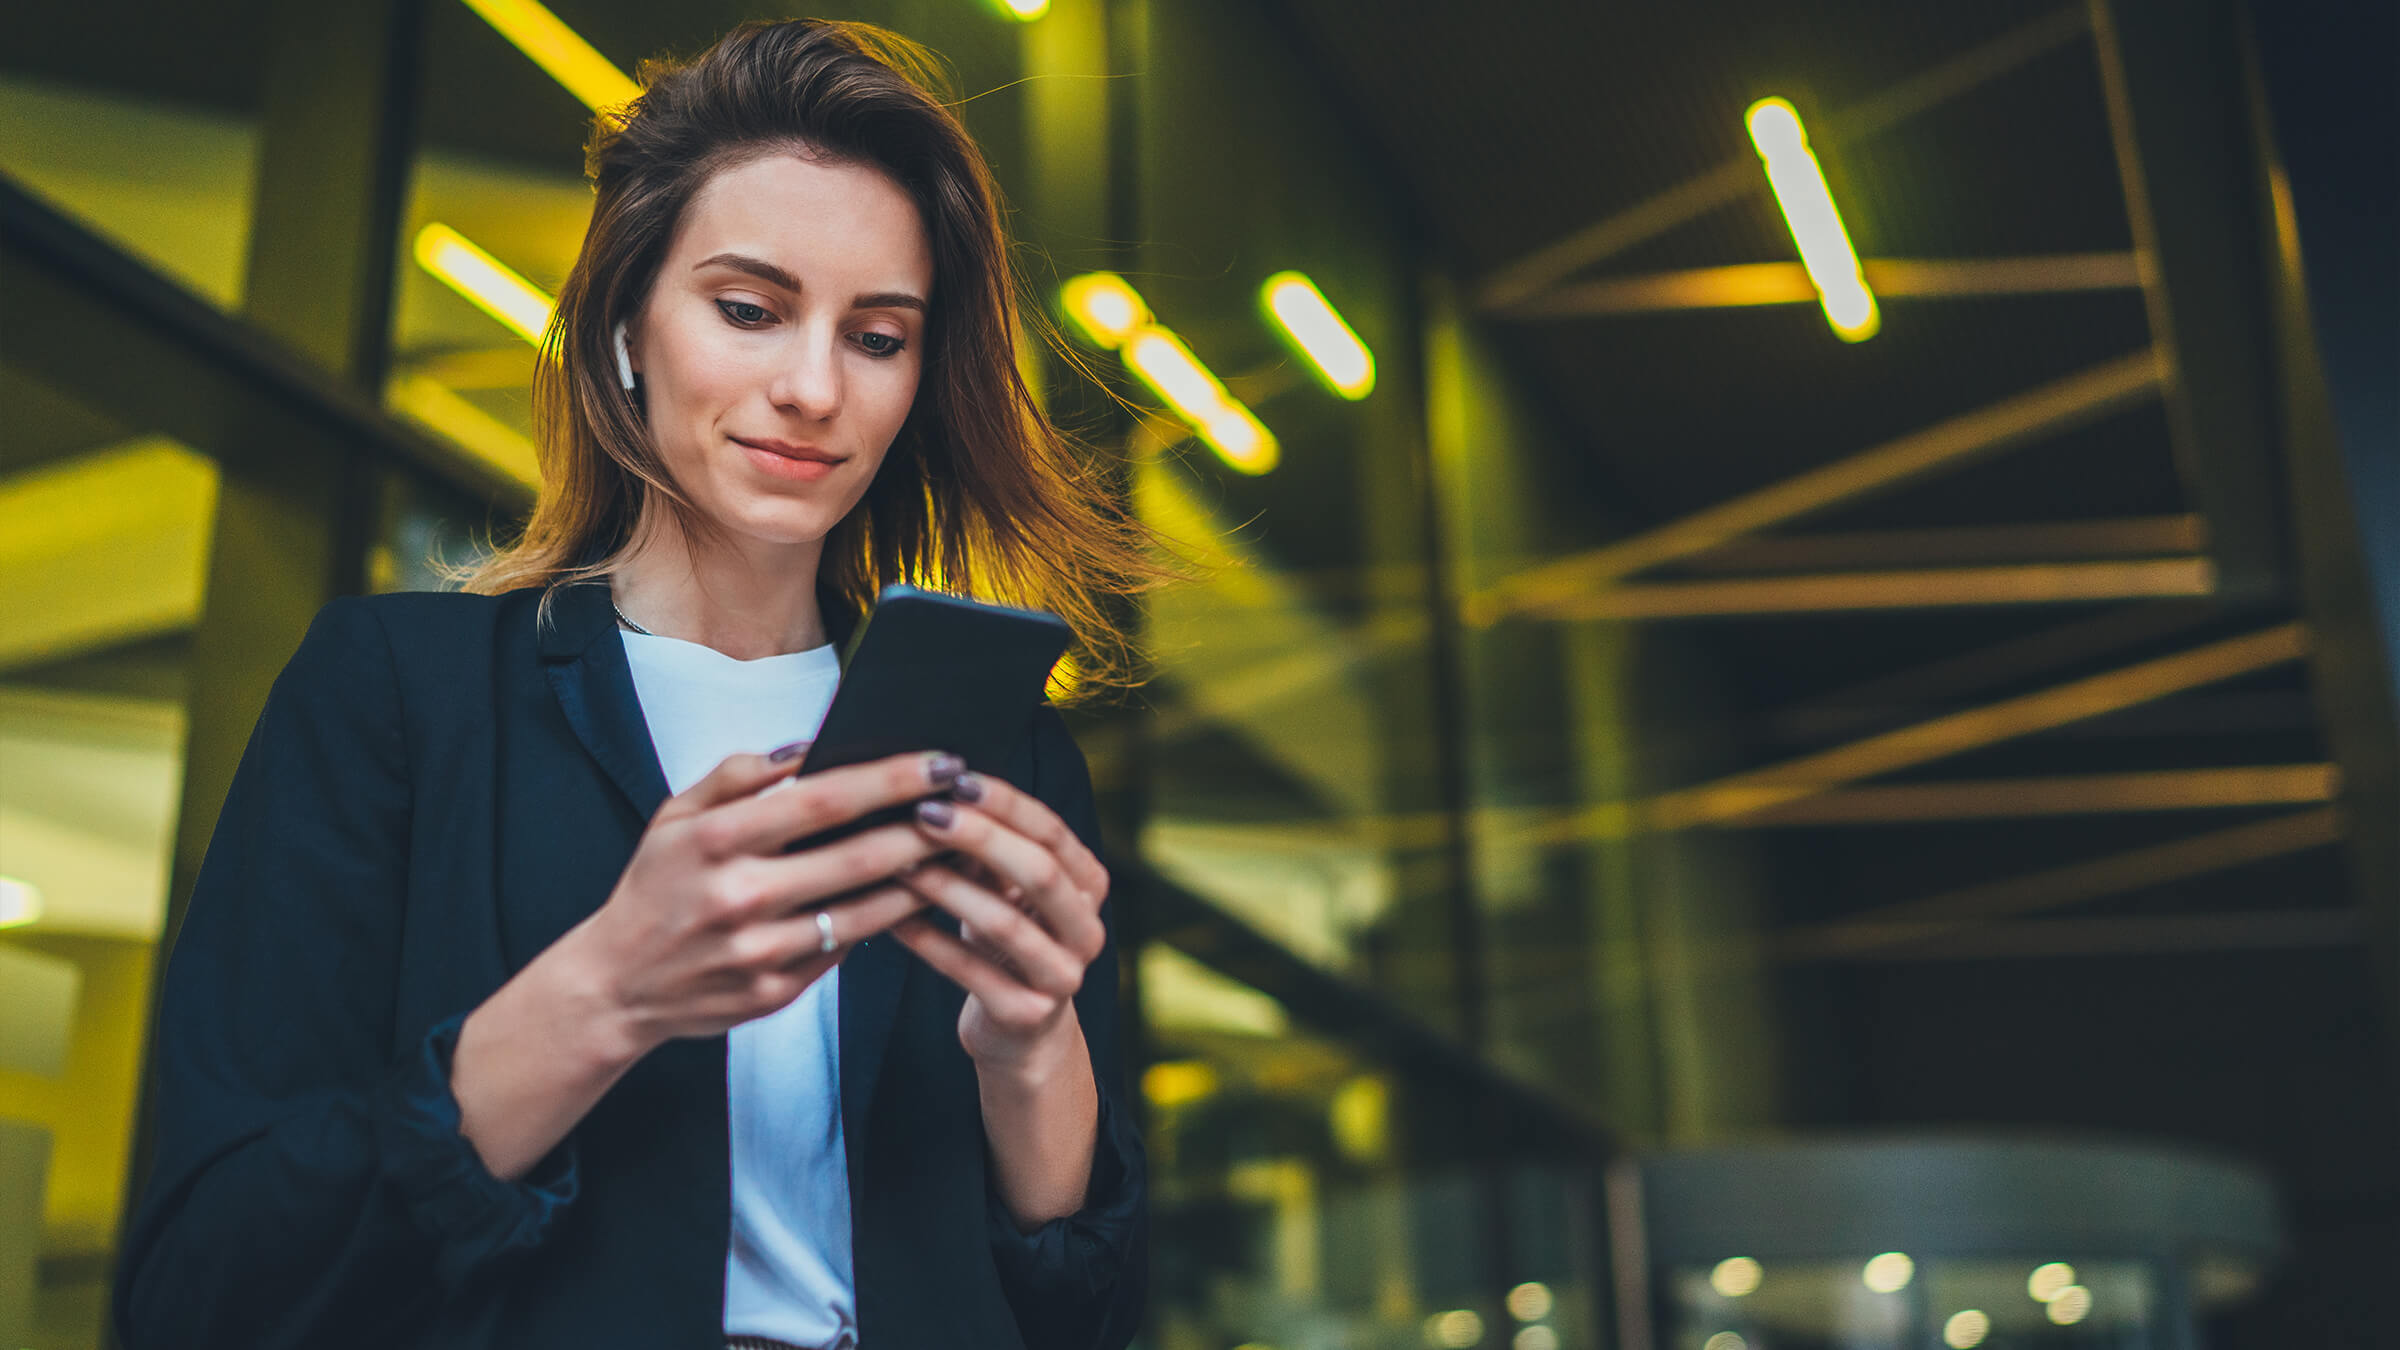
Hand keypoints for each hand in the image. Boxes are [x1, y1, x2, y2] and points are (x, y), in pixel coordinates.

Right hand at [565, 743, 970, 1058]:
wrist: (617, 985)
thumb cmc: (656, 886)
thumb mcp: (675, 817)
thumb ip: (737, 775)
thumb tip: (807, 749)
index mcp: (717, 840)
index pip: (824, 799)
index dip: (891, 778)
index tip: (942, 761)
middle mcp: (742, 896)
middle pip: (860, 857)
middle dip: (928, 826)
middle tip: (974, 804)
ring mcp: (762, 950)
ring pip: (868, 910)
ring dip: (923, 879)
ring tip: (963, 850)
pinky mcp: (777, 992)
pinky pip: (847, 948)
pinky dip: (886, 920)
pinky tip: (916, 895)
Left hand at [886, 771, 1110, 1076]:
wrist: (1021, 1032)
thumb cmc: (1007, 943)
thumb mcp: (1007, 891)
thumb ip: (989, 849)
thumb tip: (937, 790)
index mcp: (1090, 888)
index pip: (1053, 833)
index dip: (1006, 804)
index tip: (956, 779)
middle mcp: (1087, 931)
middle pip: (1040, 872)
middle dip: (980, 837)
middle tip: (926, 813)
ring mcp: (1062, 977)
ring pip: (1003, 923)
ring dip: (946, 887)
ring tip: (899, 862)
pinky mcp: (1025, 1014)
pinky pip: (968, 970)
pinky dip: (926, 941)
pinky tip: (889, 919)